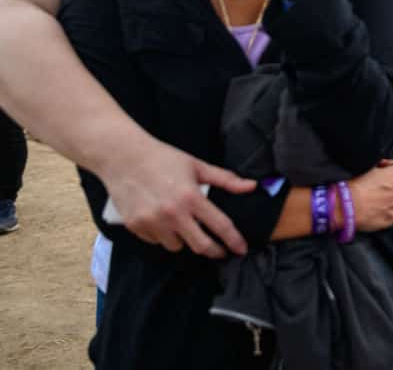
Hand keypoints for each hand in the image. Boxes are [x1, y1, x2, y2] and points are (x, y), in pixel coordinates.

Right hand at [99, 139, 256, 257]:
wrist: (123, 157)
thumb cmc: (163, 158)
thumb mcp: (197, 166)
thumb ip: (226, 179)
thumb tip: (252, 186)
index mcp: (191, 197)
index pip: (220, 226)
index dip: (234, 240)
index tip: (241, 249)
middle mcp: (172, 214)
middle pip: (201, 246)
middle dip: (214, 251)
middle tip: (220, 251)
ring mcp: (152, 222)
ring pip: (177, 246)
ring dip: (184, 240)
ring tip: (183, 224)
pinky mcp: (136, 226)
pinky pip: (156, 241)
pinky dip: (163, 236)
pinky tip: (162, 220)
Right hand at [347, 160, 392, 231]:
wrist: (345, 207)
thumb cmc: (352, 187)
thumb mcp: (365, 168)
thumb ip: (377, 168)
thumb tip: (379, 168)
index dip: (386, 166)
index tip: (379, 168)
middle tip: (380, 184)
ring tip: (386, 200)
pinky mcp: (389, 220)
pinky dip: (389, 214)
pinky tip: (380, 211)